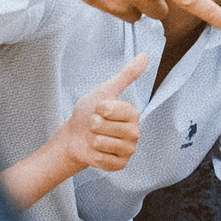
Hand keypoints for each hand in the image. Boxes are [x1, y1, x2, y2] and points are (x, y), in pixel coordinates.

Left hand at [15, 53, 149, 202]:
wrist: (76, 136)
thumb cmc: (90, 111)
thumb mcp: (105, 90)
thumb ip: (127, 75)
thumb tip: (145, 56)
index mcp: (133, 114)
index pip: (112, 109)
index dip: (99, 108)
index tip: (98, 109)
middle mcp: (135, 132)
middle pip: (105, 127)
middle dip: (93, 125)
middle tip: (94, 125)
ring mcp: (129, 150)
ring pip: (103, 144)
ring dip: (92, 140)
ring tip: (94, 138)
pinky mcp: (121, 165)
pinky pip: (103, 160)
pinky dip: (94, 156)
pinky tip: (96, 151)